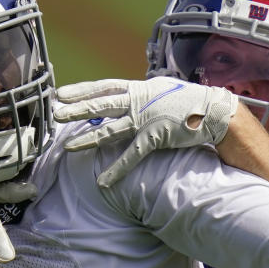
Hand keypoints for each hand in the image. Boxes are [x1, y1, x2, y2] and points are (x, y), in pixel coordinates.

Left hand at [54, 77, 237, 186]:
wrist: (213, 111)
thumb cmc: (190, 102)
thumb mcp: (163, 90)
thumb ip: (144, 94)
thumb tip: (132, 95)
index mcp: (139, 89)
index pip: (105, 87)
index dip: (82, 90)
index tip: (62, 93)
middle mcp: (139, 101)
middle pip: (101, 105)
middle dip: (76, 110)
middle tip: (55, 114)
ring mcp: (145, 119)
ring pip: (110, 130)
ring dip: (88, 139)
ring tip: (69, 147)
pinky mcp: (155, 137)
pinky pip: (132, 156)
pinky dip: (117, 170)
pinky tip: (104, 180)